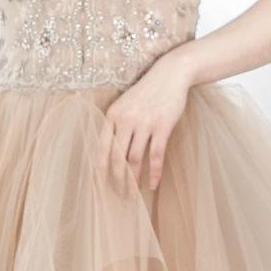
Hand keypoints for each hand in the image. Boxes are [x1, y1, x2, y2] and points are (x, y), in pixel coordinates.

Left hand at [98, 51, 191, 192]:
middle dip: (116, 181)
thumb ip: (116, 124)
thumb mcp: (125, 104)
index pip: (102, 148)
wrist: (170, 74)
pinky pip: (155, 155)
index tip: (100, 185)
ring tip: (132, 195)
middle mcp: (125, 119)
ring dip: (133, 181)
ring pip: (134, 159)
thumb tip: (109, 152)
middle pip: (116, 158)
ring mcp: (144, 123)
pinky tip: (152, 185)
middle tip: (118, 196)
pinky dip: (153, 173)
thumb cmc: (147, 91)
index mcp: (112, 115)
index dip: (100, 170)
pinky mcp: (162, 126)